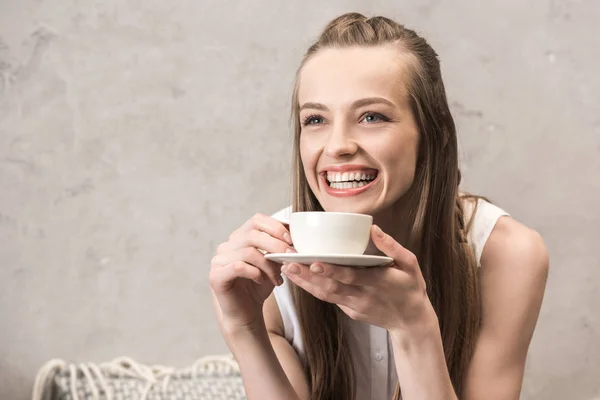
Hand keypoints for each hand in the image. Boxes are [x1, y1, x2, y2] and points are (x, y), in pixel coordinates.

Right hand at [210, 213, 294, 333]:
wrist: (246, 313)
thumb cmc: (259, 286)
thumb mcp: (273, 263)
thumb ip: (279, 248)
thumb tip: (294, 235)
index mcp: (240, 237)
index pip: (256, 220)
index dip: (275, 227)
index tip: (291, 240)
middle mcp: (227, 245)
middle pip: (252, 234)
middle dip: (276, 245)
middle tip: (290, 258)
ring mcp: (219, 260)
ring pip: (248, 252)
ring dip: (268, 265)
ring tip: (278, 277)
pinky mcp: (216, 276)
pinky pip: (238, 267)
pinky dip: (255, 273)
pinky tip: (262, 281)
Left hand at [281, 224, 431, 332]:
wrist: (412, 322)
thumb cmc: (411, 288)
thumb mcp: (410, 265)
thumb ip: (392, 247)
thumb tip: (373, 229)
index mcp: (378, 282)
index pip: (351, 276)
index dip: (332, 270)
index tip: (314, 261)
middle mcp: (363, 296)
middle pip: (331, 287)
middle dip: (308, 275)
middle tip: (288, 263)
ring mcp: (355, 306)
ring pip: (326, 295)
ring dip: (305, 283)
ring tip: (287, 269)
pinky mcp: (350, 312)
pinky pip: (329, 300)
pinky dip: (313, 289)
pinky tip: (300, 279)